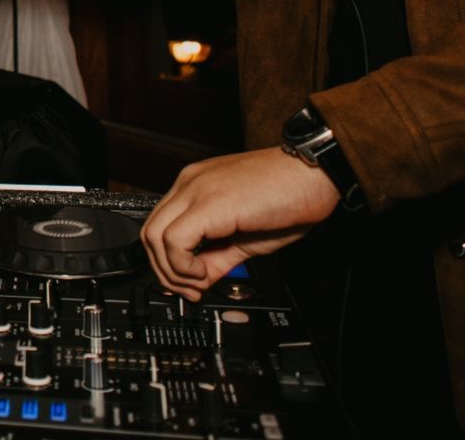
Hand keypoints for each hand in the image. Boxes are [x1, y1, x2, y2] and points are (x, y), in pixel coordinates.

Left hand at [139, 147, 340, 299]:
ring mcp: (196, 190)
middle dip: (165, 272)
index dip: (167, 263)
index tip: (188, 284)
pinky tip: (204, 273)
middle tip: (190, 290)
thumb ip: (217, 257)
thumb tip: (199, 279)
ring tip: (200, 282)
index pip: (160, 227)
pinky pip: (174, 240)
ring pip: (154, 237)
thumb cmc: (290, 197)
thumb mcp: (246, 237)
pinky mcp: (209, 203)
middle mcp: (189, 185)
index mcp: (195, 188)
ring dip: (172, 272)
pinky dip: (182, 265)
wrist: (314, 174)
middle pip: (150, 233)